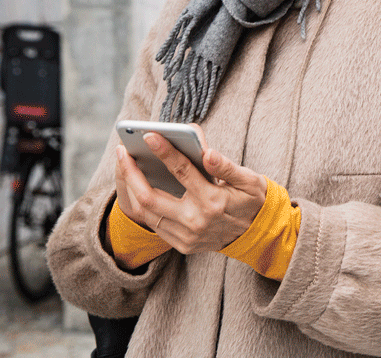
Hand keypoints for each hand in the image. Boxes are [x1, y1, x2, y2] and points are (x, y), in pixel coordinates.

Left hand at [114, 124, 266, 253]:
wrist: (258, 236)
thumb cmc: (253, 200)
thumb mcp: (249, 180)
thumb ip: (227, 166)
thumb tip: (208, 153)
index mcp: (213, 201)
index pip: (182, 171)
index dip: (164, 151)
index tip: (149, 135)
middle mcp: (196, 221)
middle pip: (151, 197)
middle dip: (132, 173)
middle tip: (122, 151)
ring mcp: (187, 236)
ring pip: (147, 213)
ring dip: (132, 188)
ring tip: (125, 165)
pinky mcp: (182, 245)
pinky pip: (154, 225)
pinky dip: (142, 205)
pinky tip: (138, 186)